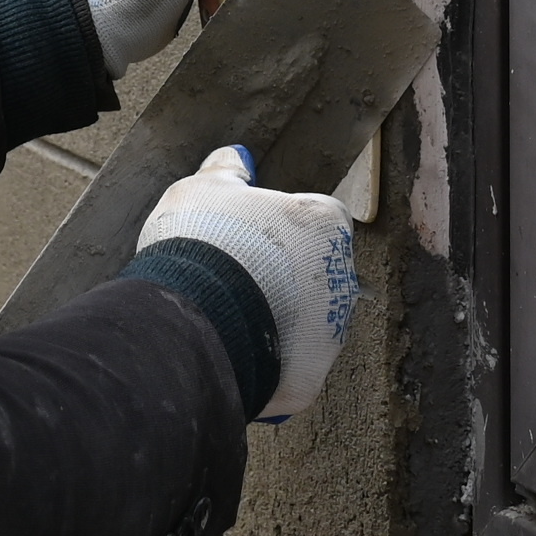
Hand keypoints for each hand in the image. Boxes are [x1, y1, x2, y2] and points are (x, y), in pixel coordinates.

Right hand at [136, 143, 356, 424]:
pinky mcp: (309, 378)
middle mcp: (341, 279)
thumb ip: (226, 171)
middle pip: (314, 275)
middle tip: (233, 278)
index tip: (246, 237)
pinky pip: (287, 369)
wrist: (193, 317)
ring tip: (226, 318)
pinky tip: (230, 352)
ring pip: (305, 325)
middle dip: (281, 277)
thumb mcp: (203, 190)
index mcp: (326, 225)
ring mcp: (329, 333)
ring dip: (275, 321)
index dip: (278, 229)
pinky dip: (265, 364)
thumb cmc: (203, 243)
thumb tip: (237, 156)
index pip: (315, 221)